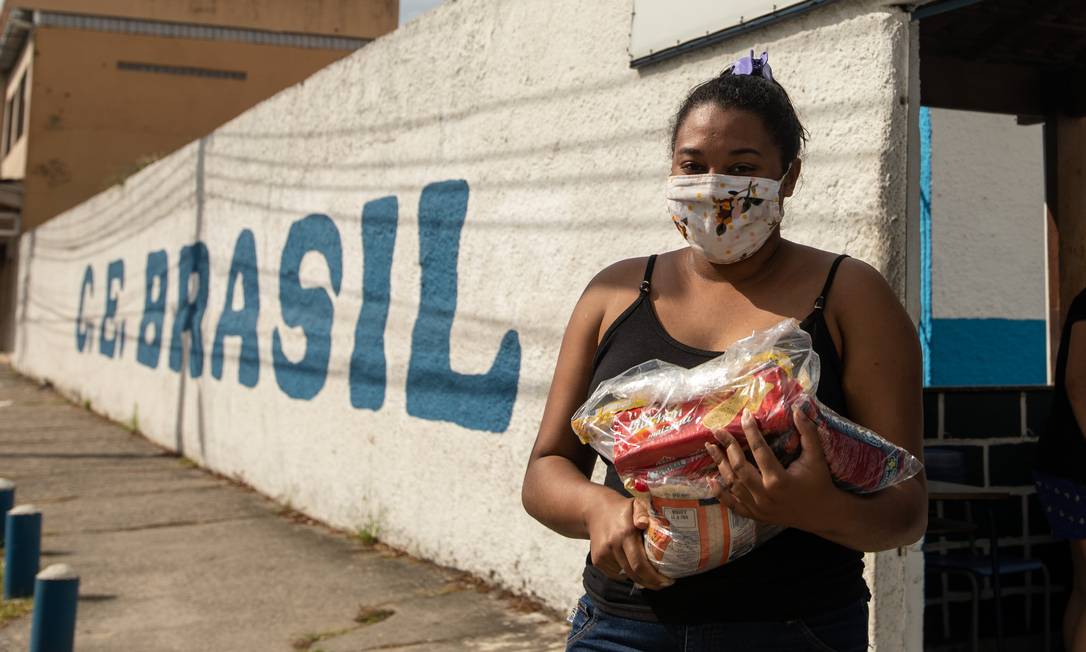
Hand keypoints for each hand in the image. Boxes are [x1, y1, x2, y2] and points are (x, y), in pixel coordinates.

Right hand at [585, 492, 673, 589]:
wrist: (594, 510)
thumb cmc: (622, 509)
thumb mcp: (635, 504)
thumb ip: (642, 512)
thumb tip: (644, 523)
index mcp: (624, 533)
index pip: (639, 563)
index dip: (654, 577)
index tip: (668, 581)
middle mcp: (612, 545)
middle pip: (633, 573)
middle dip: (651, 583)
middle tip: (663, 584)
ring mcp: (602, 554)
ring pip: (625, 575)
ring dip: (639, 579)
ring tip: (651, 576)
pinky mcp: (597, 560)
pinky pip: (615, 574)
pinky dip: (626, 573)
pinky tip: (632, 566)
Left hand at [704, 404, 839, 532]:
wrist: (821, 514)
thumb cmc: (819, 483)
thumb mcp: (816, 457)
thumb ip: (808, 433)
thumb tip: (797, 409)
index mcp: (779, 479)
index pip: (759, 450)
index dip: (751, 430)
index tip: (745, 415)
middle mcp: (765, 494)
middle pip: (739, 466)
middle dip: (728, 446)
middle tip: (718, 430)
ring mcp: (758, 507)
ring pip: (732, 484)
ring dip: (720, 464)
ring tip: (710, 447)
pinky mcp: (755, 515)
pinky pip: (732, 505)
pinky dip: (720, 493)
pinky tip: (710, 480)